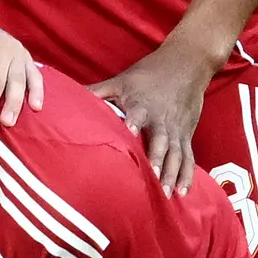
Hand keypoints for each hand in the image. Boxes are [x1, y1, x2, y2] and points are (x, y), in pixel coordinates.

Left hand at [92, 38, 218, 187]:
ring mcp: (177, 129)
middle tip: (153, 178)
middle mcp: (162, 119)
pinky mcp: (187, 135)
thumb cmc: (148, 74)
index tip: (129, 133)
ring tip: (167, 194)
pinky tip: (183, 193)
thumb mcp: (120, 80)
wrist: (186, 64)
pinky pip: (189, 157)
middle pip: (161, 141)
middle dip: (158, 160)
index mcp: (142, 105)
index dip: (134, 123)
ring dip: (172, 173)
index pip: (138, 115)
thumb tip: (67, 96)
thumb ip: (96, 92)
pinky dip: (187, 175)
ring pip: (177, 154)